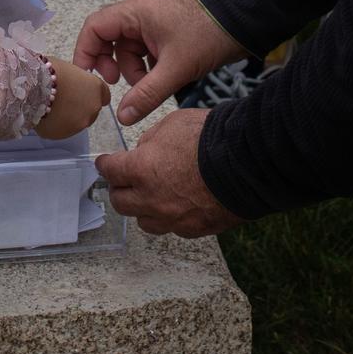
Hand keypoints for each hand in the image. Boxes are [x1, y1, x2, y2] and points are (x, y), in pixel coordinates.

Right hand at [35, 56, 109, 139]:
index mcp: (96, 89)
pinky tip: (43, 115)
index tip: (80, 91)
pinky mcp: (62, 135)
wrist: (30, 87)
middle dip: (80, 106)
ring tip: (50, 107)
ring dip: (68, 117)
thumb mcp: (68, 69)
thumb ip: (77, 81)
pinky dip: (55, 125)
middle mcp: (93, 109)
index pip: (103, 95)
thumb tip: (72, 85)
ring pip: (76, 122)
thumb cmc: (47, 71)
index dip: (91, 92)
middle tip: (62, 98)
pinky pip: (61, 130)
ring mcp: (78, 125)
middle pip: (91, 110)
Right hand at [75, 0, 244, 123]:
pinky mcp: (164, 29)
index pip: (95, 26)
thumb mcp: (175, 69)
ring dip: (132, 68)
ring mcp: (153, 20)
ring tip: (148, 85)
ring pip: (128, 46)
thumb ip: (146, 94)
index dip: (86, 51)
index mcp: (136, 11)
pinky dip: (146, 65)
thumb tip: (124, 116)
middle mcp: (140, 12)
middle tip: (116, 83)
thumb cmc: (208, 35)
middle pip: (109, 37)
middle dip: (111, 63)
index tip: (88, 75)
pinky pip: (143, 47)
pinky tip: (158, 78)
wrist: (242, 23)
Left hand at [96, 108, 242, 236]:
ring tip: (149, 197)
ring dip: (142, 209)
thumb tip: (145, 150)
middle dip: (119, 189)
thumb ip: (151, 140)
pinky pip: (173, 228)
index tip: (104, 164)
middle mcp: (152, 199)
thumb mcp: (172, 124)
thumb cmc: (211, 139)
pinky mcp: (195, 229)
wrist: (248, 165)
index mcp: (141, 170)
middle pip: (121, 202)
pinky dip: (169, 218)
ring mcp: (173, 219)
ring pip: (144, 222)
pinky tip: (176, 206)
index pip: (110, 171)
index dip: (105, 165)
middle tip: (123, 181)